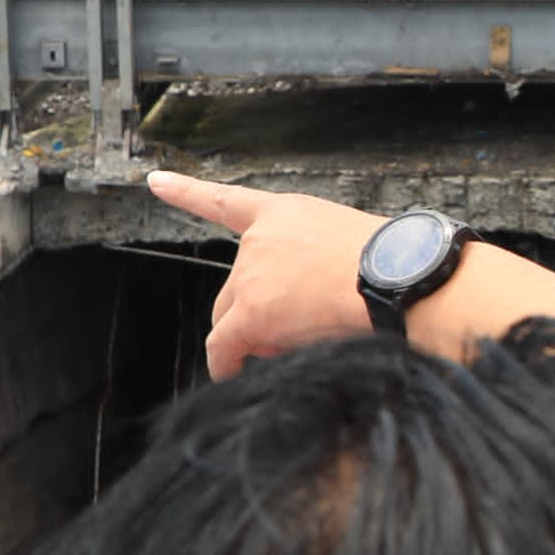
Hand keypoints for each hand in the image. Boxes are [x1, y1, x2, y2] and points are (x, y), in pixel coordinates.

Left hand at [149, 172, 383, 377]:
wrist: (397, 277)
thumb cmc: (390, 265)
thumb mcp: (344, 245)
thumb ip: (309, 262)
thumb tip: (296, 307)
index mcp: (285, 213)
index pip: (228, 201)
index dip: (188, 192)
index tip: (157, 182)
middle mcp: (259, 238)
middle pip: (234, 286)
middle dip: (252, 313)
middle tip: (290, 330)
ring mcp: (251, 274)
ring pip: (234, 319)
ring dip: (256, 337)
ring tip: (302, 342)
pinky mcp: (251, 311)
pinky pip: (225, 346)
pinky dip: (226, 363)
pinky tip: (231, 372)